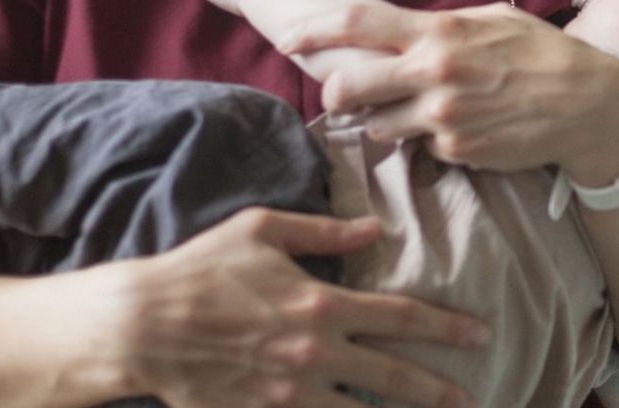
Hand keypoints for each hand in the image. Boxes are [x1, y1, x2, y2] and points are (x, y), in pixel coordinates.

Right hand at [116, 207, 486, 407]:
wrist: (139, 326)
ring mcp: (290, 393)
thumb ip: (324, 231)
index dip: (445, 327)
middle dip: (439, 389)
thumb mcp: (262, 230)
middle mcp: (314, 352)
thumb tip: (375, 229)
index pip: (400, 317)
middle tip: (472, 397)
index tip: (478, 335)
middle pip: (394, 377)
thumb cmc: (199, 269)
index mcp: (320, 303)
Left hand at [281, 3, 618, 181]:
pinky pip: (424, 148)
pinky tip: (467, 127)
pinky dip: (433, 140)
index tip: (286, 39)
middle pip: (349, 86)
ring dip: (388, 121)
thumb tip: (400, 30)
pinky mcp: (457, 151)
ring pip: (380, 125)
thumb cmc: (543, 53)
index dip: (312, 31)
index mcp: (440, 32)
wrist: (589, 105)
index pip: (357, 24)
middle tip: (343, 96)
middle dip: (336, 94)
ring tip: (427, 110)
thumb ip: (441, 25)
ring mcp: (443, 118)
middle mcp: (434, 74)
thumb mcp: (492, 19)